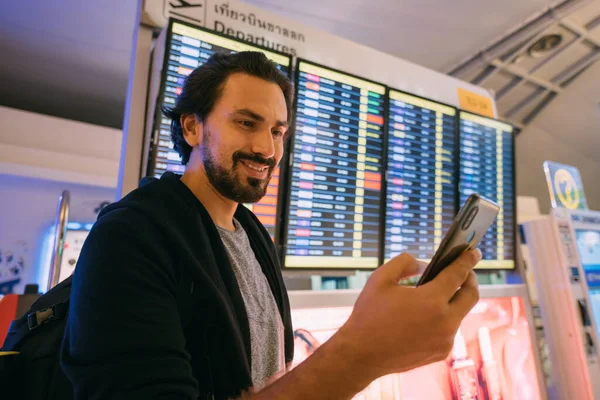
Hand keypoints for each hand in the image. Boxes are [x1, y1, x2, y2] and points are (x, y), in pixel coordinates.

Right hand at [335, 250, 480, 381]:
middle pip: (471, 295)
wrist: (361, 354)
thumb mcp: (380, 278)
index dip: (467, 260)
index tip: (473, 252)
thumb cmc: (369, 315)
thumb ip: (404, 263)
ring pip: (458, 313)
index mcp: (432, 300)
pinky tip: (425, 316)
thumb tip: (423, 264)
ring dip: (452, 301)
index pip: (458, 274)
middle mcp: (445, 321)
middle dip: (470, 280)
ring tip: (435, 294)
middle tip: (464, 271)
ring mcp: (445, 339)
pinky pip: (448, 330)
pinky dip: (442, 319)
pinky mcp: (440, 352)